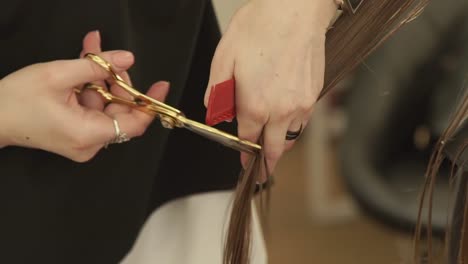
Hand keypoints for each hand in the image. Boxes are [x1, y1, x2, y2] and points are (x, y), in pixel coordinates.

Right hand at [0, 32, 168, 161]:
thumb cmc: (16, 100)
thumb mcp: (58, 75)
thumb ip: (96, 66)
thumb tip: (126, 60)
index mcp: (88, 134)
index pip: (134, 123)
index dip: (150, 104)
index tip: (161, 86)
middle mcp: (90, 144)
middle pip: (120, 111)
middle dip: (116, 82)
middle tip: (107, 59)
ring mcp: (84, 141)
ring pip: (106, 107)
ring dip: (101, 81)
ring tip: (91, 55)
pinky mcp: (77, 136)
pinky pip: (94, 110)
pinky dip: (91, 90)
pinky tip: (84, 69)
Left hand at [205, 0, 336, 175]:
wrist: (296, 9)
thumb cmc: (261, 27)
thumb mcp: (224, 58)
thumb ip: (218, 91)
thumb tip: (215, 110)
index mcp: (256, 105)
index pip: (249, 141)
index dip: (244, 153)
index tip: (243, 161)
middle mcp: (282, 110)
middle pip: (274, 148)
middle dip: (266, 161)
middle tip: (262, 170)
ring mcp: (302, 102)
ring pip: (292, 136)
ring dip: (280, 143)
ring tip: (273, 145)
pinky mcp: (315, 92)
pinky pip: (304, 120)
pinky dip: (294, 126)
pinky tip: (286, 118)